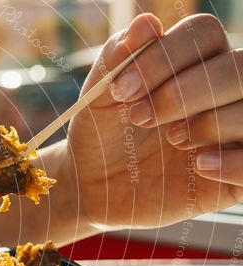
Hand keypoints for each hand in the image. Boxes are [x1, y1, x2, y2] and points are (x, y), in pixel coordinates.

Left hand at [67, 13, 242, 229]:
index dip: (164, 58)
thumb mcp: (100, 96)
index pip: (205, 33)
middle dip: (185, 92)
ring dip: (209, 123)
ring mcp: (235, 129)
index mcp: (195, 60)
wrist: (93, 184)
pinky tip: (200, 166)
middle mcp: (224, 89)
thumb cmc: (101, 133)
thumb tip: (146, 24)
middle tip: (139, 118)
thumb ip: (117, 58)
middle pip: (239, 67)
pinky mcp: (238, 171)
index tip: (121, 91)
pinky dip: (235, 162)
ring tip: (171, 141)